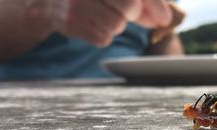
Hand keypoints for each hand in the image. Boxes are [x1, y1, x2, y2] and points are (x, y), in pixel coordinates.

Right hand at [26, 0, 172, 45]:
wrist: (51, 0)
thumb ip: (145, 1)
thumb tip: (165, 19)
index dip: (154, 5)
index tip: (164, 19)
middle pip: (129, 7)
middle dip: (132, 14)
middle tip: (125, 12)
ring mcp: (76, 2)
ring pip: (116, 25)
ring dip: (117, 26)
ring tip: (104, 16)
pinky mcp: (70, 22)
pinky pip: (103, 39)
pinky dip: (104, 36)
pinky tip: (93, 24)